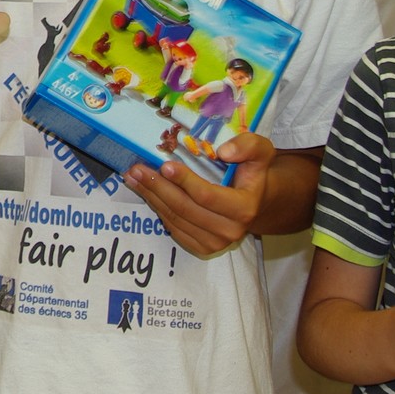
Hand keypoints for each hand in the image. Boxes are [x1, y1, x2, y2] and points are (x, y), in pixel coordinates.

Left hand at [125, 130, 272, 257]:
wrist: (255, 201)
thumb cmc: (253, 173)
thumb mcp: (260, 152)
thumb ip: (248, 146)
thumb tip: (223, 152)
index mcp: (244, 208)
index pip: (207, 196)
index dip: (184, 181)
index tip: (165, 165)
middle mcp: (229, 230)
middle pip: (184, 208)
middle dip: (157, 187)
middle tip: (137, 169)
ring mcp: (214, 243)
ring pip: (174, 218)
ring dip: (151, 196)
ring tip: (134, 177)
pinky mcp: (200, 247)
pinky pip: (172, 227)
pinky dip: (157, 208)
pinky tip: (145, 191)